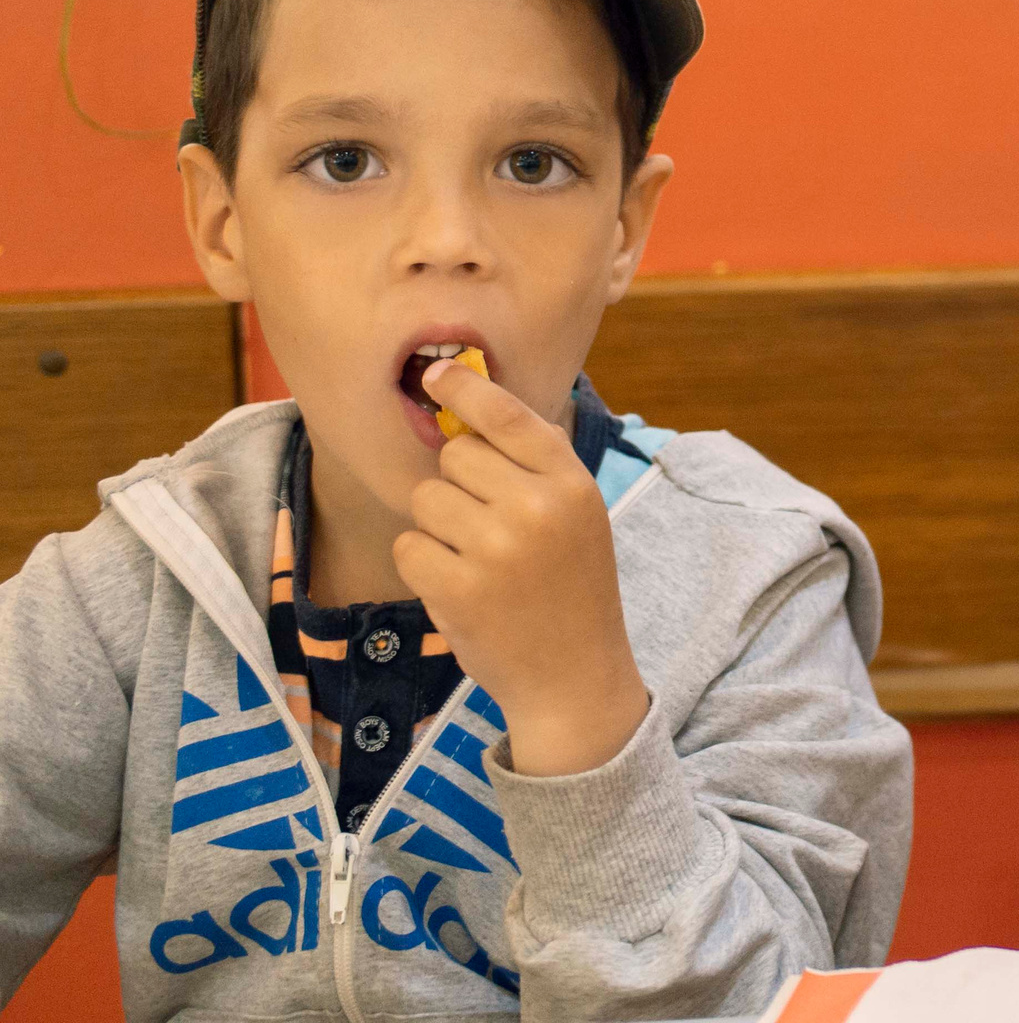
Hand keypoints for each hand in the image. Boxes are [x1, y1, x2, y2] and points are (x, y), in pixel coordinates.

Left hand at [393, 357, 648, 777]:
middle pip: (455, 454)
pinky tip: (457, 585)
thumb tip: (470, 409)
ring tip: (475, 558)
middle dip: (456, 482)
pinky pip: (408, 546)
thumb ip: (535, 463)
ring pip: (426, 498)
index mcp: (571, 483)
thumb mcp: (579, 514)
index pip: (507, 416)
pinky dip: (422, 564)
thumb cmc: (571, 585)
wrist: (573, 675)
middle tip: (484, 522)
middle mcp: (536, 508)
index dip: (463, 389)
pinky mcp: (457, 589)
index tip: (432, 374)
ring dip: (437, 525)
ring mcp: (495, 550)